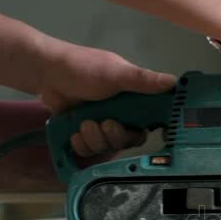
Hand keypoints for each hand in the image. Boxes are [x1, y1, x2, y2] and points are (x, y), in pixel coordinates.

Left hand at [38, 41, 176, 156]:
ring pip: (110, 147)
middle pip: (130, 139)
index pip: (153, 121)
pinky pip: (91, 151)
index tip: (141, 132)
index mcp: (136, 100)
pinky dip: (82, 144)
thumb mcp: (117, 73)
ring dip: (95, 139)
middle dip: (116, 136)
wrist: (45, 73)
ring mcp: (104, 126)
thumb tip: (175, 82)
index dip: (152, 131)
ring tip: (83, 124)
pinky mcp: (87, 135)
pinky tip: (74, 133)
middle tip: (104, 124)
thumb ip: (144, 80)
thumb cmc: (83, 68)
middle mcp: (123, 115)